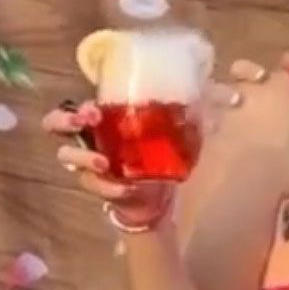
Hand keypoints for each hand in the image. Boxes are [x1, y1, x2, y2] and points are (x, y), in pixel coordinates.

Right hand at [42, 65, 252, 221]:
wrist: (161, 195)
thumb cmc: (165, 156)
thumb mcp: (181, 132)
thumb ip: (198, 112)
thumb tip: (232, 94)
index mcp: (106, 118)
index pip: (78, 101)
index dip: (77, 104)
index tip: (95, 111)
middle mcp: (91, 137)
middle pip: (56, 123)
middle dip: (65, 122)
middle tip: (87, 124)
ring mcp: (91, 164)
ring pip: (67, 158)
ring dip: (84, 159)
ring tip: (106, 165)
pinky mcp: (99, 189)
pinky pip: (94, 187)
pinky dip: (110, 188)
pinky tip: (127, 189)